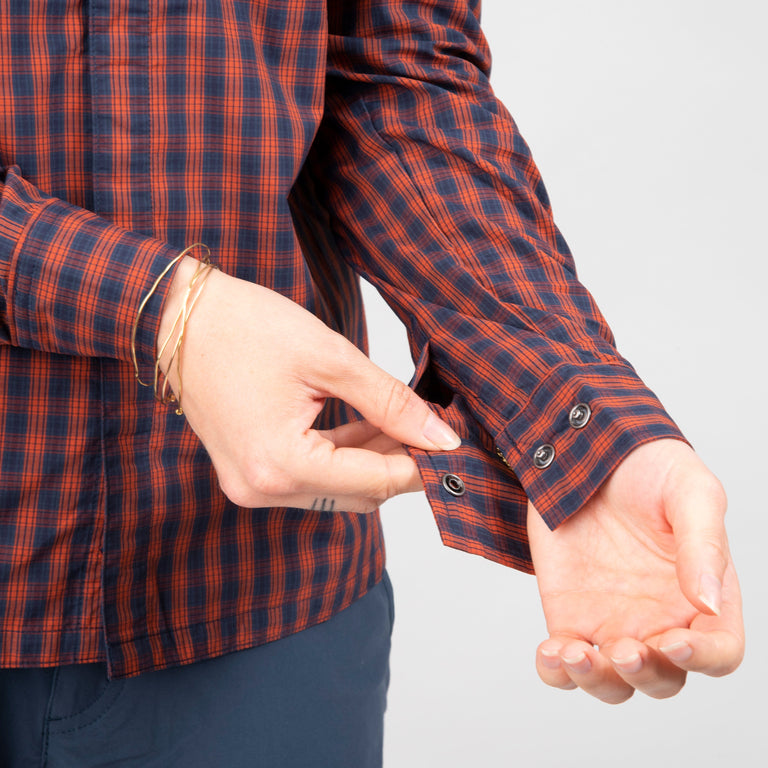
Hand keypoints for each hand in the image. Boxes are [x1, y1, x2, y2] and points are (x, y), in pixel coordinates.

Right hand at [157, 257, 459, 511]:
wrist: (177, 317)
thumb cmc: (244, 326)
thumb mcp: (330, 357)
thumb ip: (390, 402)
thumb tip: (439, 435)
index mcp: (279, 463)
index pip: (375, 481)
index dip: (422, 464)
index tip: (454, 445)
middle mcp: (262, 488)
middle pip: (358, 493)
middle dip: (401, 463)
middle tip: (433, 427)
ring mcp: (251, 485)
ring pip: (337, 488)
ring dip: (373, 460)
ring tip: (403, 420)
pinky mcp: (248, 472)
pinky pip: (312, 477)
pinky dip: (343, 456)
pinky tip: (368, 426)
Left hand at [527, 439, 743, 702]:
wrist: (586, 449)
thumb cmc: (648, 467)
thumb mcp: (689, 492)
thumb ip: (703, 545)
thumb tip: (710, 602)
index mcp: (702, 594)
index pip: (719, 650)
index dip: (703, 658)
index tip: (674, 642)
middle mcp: (660, 617)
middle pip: (664, 678)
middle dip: (646, 675)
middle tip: (624, 648)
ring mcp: (612, 620)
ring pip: (613, 681)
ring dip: (597, 680)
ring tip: (576, 652)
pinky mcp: (569, 614)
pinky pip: (563, 661)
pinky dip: (556, 671)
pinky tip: (550, 653)